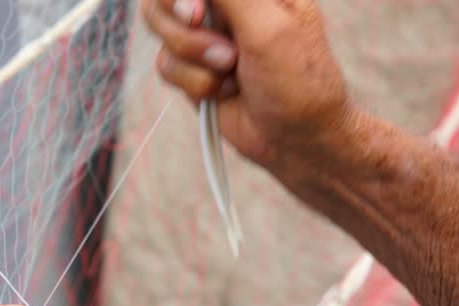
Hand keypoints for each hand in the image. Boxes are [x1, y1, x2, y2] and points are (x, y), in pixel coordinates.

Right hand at [143, 0, 356, 176]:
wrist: (295, 140)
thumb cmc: (298, 81)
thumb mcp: (268, 26)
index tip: (196, 11)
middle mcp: (225, 2)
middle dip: (183, 23)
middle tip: (204, 31)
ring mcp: (206, 33)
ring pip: (160, 27)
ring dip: (193, 57)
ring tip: (230, 71)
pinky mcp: (192, 67)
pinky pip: (165, 64)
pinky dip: (192, 82)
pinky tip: (224, 91)